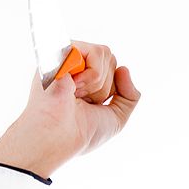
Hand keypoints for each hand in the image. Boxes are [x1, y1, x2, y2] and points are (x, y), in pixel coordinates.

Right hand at [0, 41, 140, 177]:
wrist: (59, 136)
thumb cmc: (82, 131)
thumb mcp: (116, 116)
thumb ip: (130, 95)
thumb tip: (124, 68)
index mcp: (83, 78)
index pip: (112, 68)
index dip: (110, 88)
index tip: (93, 105)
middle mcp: (73, 64)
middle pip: (110, 58)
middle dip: (104, 86)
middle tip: (83, 101)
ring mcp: (66, 56)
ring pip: (104, 53)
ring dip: (97, 82)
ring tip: (76, 95)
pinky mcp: (60, 51)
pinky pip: (94, 52)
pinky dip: (93, 75)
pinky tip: (74, 88)